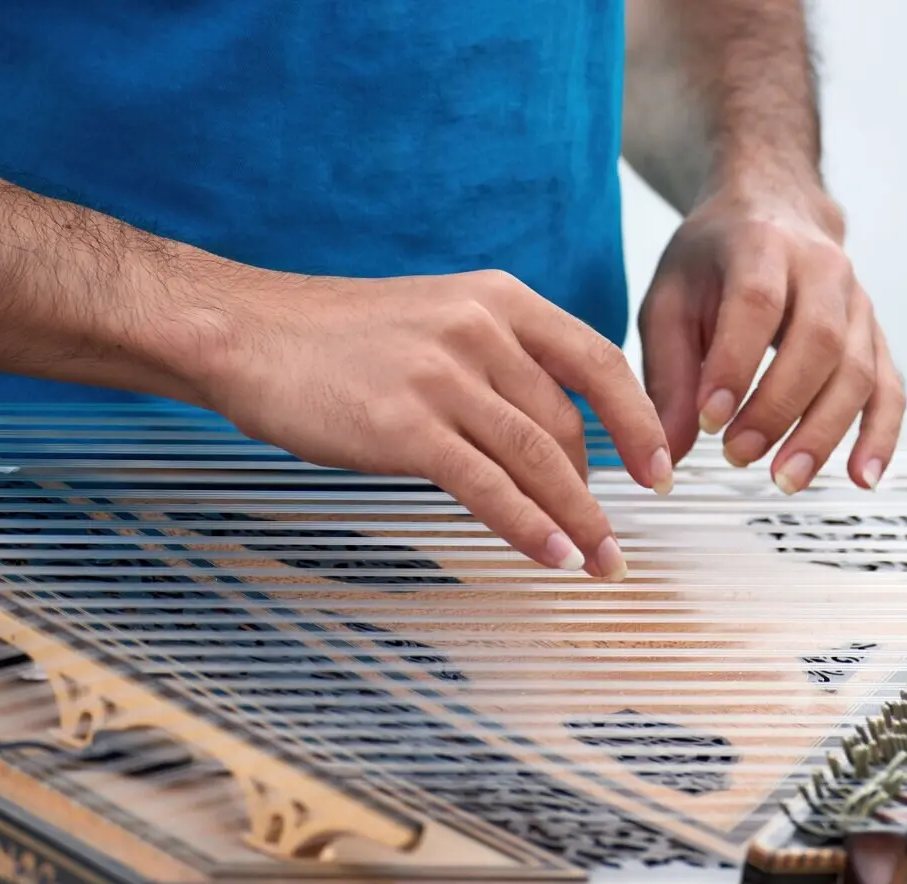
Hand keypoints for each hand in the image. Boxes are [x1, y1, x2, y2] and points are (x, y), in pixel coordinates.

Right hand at [188, 268, 672, 580]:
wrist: (248, 333)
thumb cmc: (341, 337)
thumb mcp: (440, 317)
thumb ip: (502, 358)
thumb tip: (557, 430)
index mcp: (500, 298)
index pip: (597, 359)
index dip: (638, 420)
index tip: (658, 469)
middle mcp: (481, 329)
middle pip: (569, 423)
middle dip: (602, 489)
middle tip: (615, 536)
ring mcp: (443, 376)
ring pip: (540, 458)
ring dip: (580, 520)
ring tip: (600, 563)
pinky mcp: (406, 425)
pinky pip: (489, 486)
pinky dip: (530, 527)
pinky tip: (552, 556)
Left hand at [638, 181, 904, 492]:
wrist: (772, 208)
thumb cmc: (714, 259)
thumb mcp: (670, 300)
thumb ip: (668, 375)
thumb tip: (670, 453)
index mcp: (761, 244)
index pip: (757, 305)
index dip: (735, 366)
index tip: (708, 420)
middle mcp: (822, 268)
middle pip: (819, 342)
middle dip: (779, 408)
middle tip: (738, 455)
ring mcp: (857, 302)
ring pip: (857, 371)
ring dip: (823, 432)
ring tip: (786, 479)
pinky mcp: (875, 335)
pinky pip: (890, 388)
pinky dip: (881, 435)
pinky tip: (862, 476)